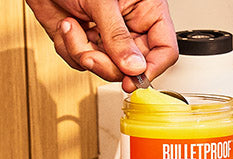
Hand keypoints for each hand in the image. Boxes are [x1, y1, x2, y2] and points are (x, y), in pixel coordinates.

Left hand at [26, 0, 178, 91]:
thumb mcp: (102, 3)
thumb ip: (118, 36)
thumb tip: (134, 68)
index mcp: (147, 12)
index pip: (165, 50)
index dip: (152, 68)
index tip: (134, 78)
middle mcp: (129, 28)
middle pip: (133, 67)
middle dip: (107, 64)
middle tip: (91, 55)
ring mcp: (107, 38)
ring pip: (105, 68)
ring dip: (82, 52)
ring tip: (72, 27)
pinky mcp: (86, 42)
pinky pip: (82, 62)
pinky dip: (68, 48)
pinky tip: (67, 26)